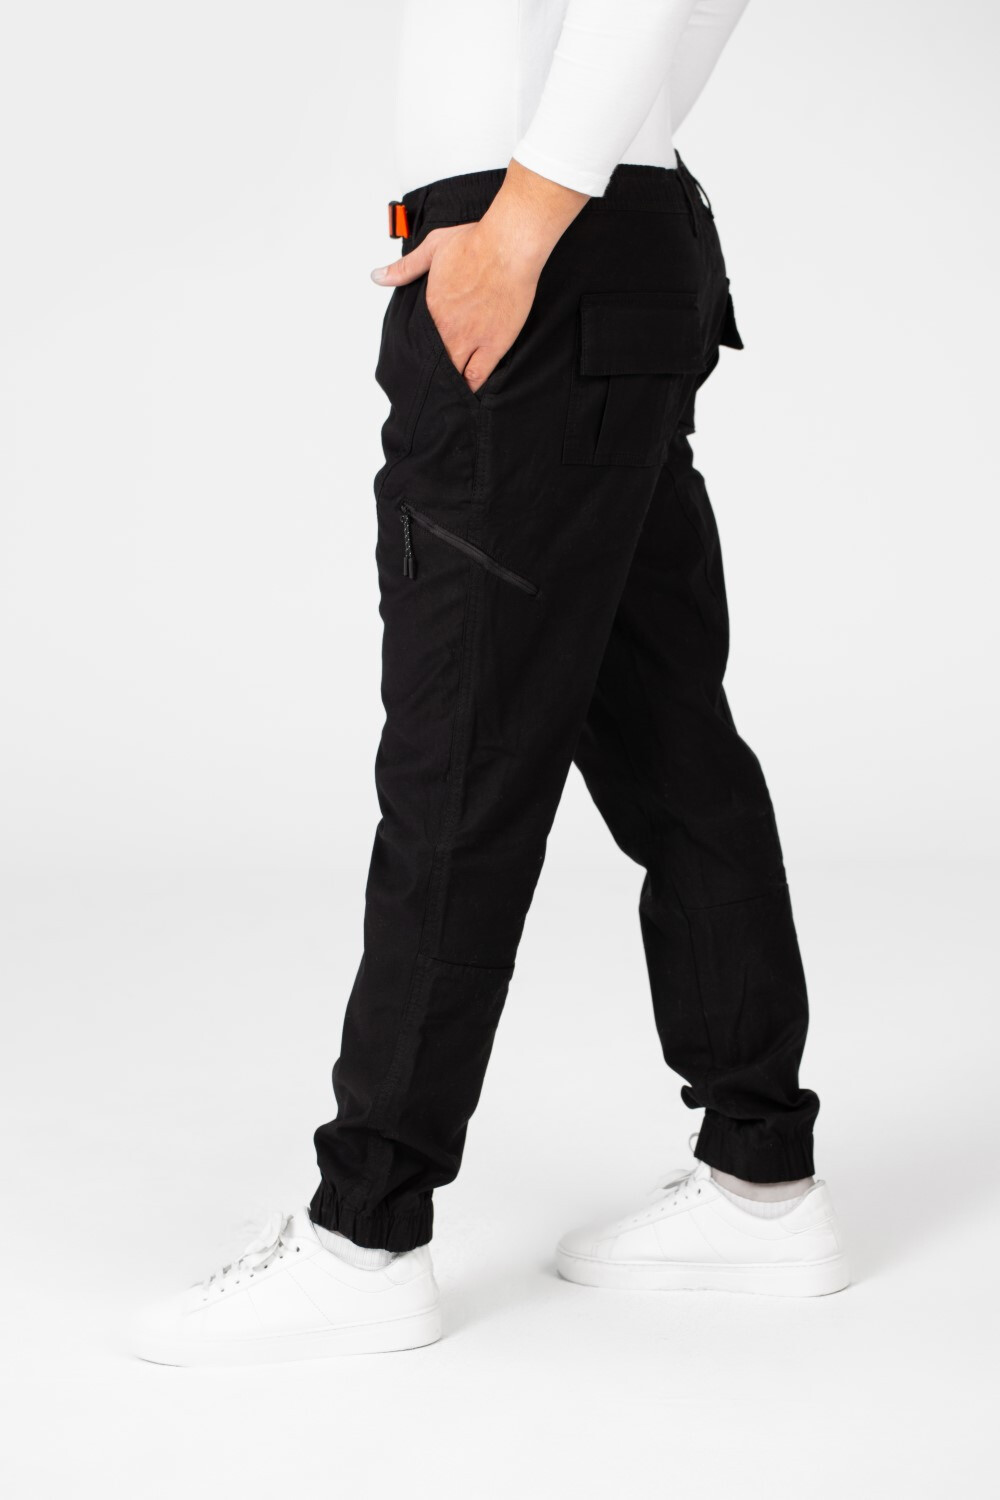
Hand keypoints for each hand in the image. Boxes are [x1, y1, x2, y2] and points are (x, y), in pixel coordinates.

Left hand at [371, 161, 588, 394]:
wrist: (508, 246)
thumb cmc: (475, 242)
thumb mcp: (432, 247)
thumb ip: (405, 267)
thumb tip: (377, 276)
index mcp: (431, 309)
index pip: (416, 342)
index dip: (416, 353)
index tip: (417, 358)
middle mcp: (448, 329)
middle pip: (433, 363)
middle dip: (430, 372)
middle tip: (429, 380)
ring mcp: (472, 339)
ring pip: (453, 373)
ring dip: (448, 382)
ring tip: (445, 389)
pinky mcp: (494, 344)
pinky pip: (478, 376)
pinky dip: (470, 386)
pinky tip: (467, 390)